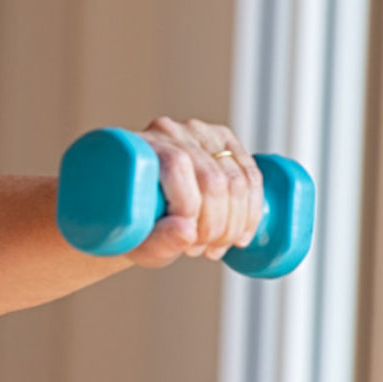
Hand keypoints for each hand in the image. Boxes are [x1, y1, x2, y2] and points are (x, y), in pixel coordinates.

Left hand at [124, 117, 267, 267]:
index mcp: (139, 143)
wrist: (134, 208)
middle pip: (211, 177)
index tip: (187, 243)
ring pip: (236, 181)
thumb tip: (187, 232)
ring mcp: (201, 134)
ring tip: (214, 248)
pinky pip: (252, 176)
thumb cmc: (129, 222)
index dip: (189, 208)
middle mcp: (170, 131)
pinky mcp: (225, 143)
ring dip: (234, 224)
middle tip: (199, 250)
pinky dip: (252, 211)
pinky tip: (240, 236)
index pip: (177, 163)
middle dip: (215, 225)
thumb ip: (155, 241)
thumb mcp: (133, 239)